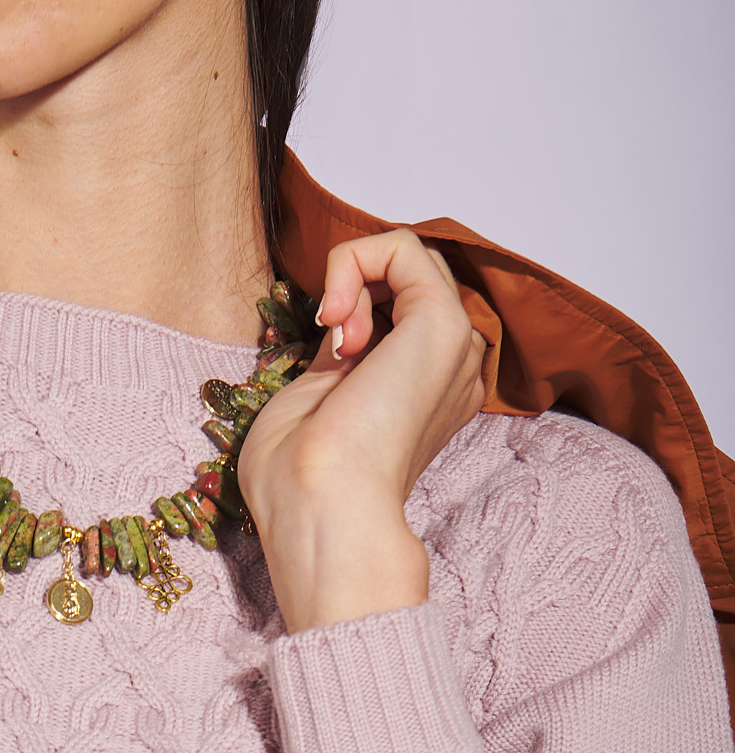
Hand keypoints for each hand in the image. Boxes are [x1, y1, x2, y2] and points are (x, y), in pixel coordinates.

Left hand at [237, 229, 487, 634]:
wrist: (318, 507)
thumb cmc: (299, 482)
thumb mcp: (311, 402)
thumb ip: (336, 357)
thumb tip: (344, 320)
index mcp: (421, 392)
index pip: (398, 312)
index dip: (351, 310)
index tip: (322, 351)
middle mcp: (447, 369)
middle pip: (408, 280)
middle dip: (355, 291)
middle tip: (329, 343)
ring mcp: (453, 347)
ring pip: (409, 258)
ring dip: (354, 278)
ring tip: (336, 336)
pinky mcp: (443, 324)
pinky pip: (402, 245)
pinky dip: (354, 260)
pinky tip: (335, 315)